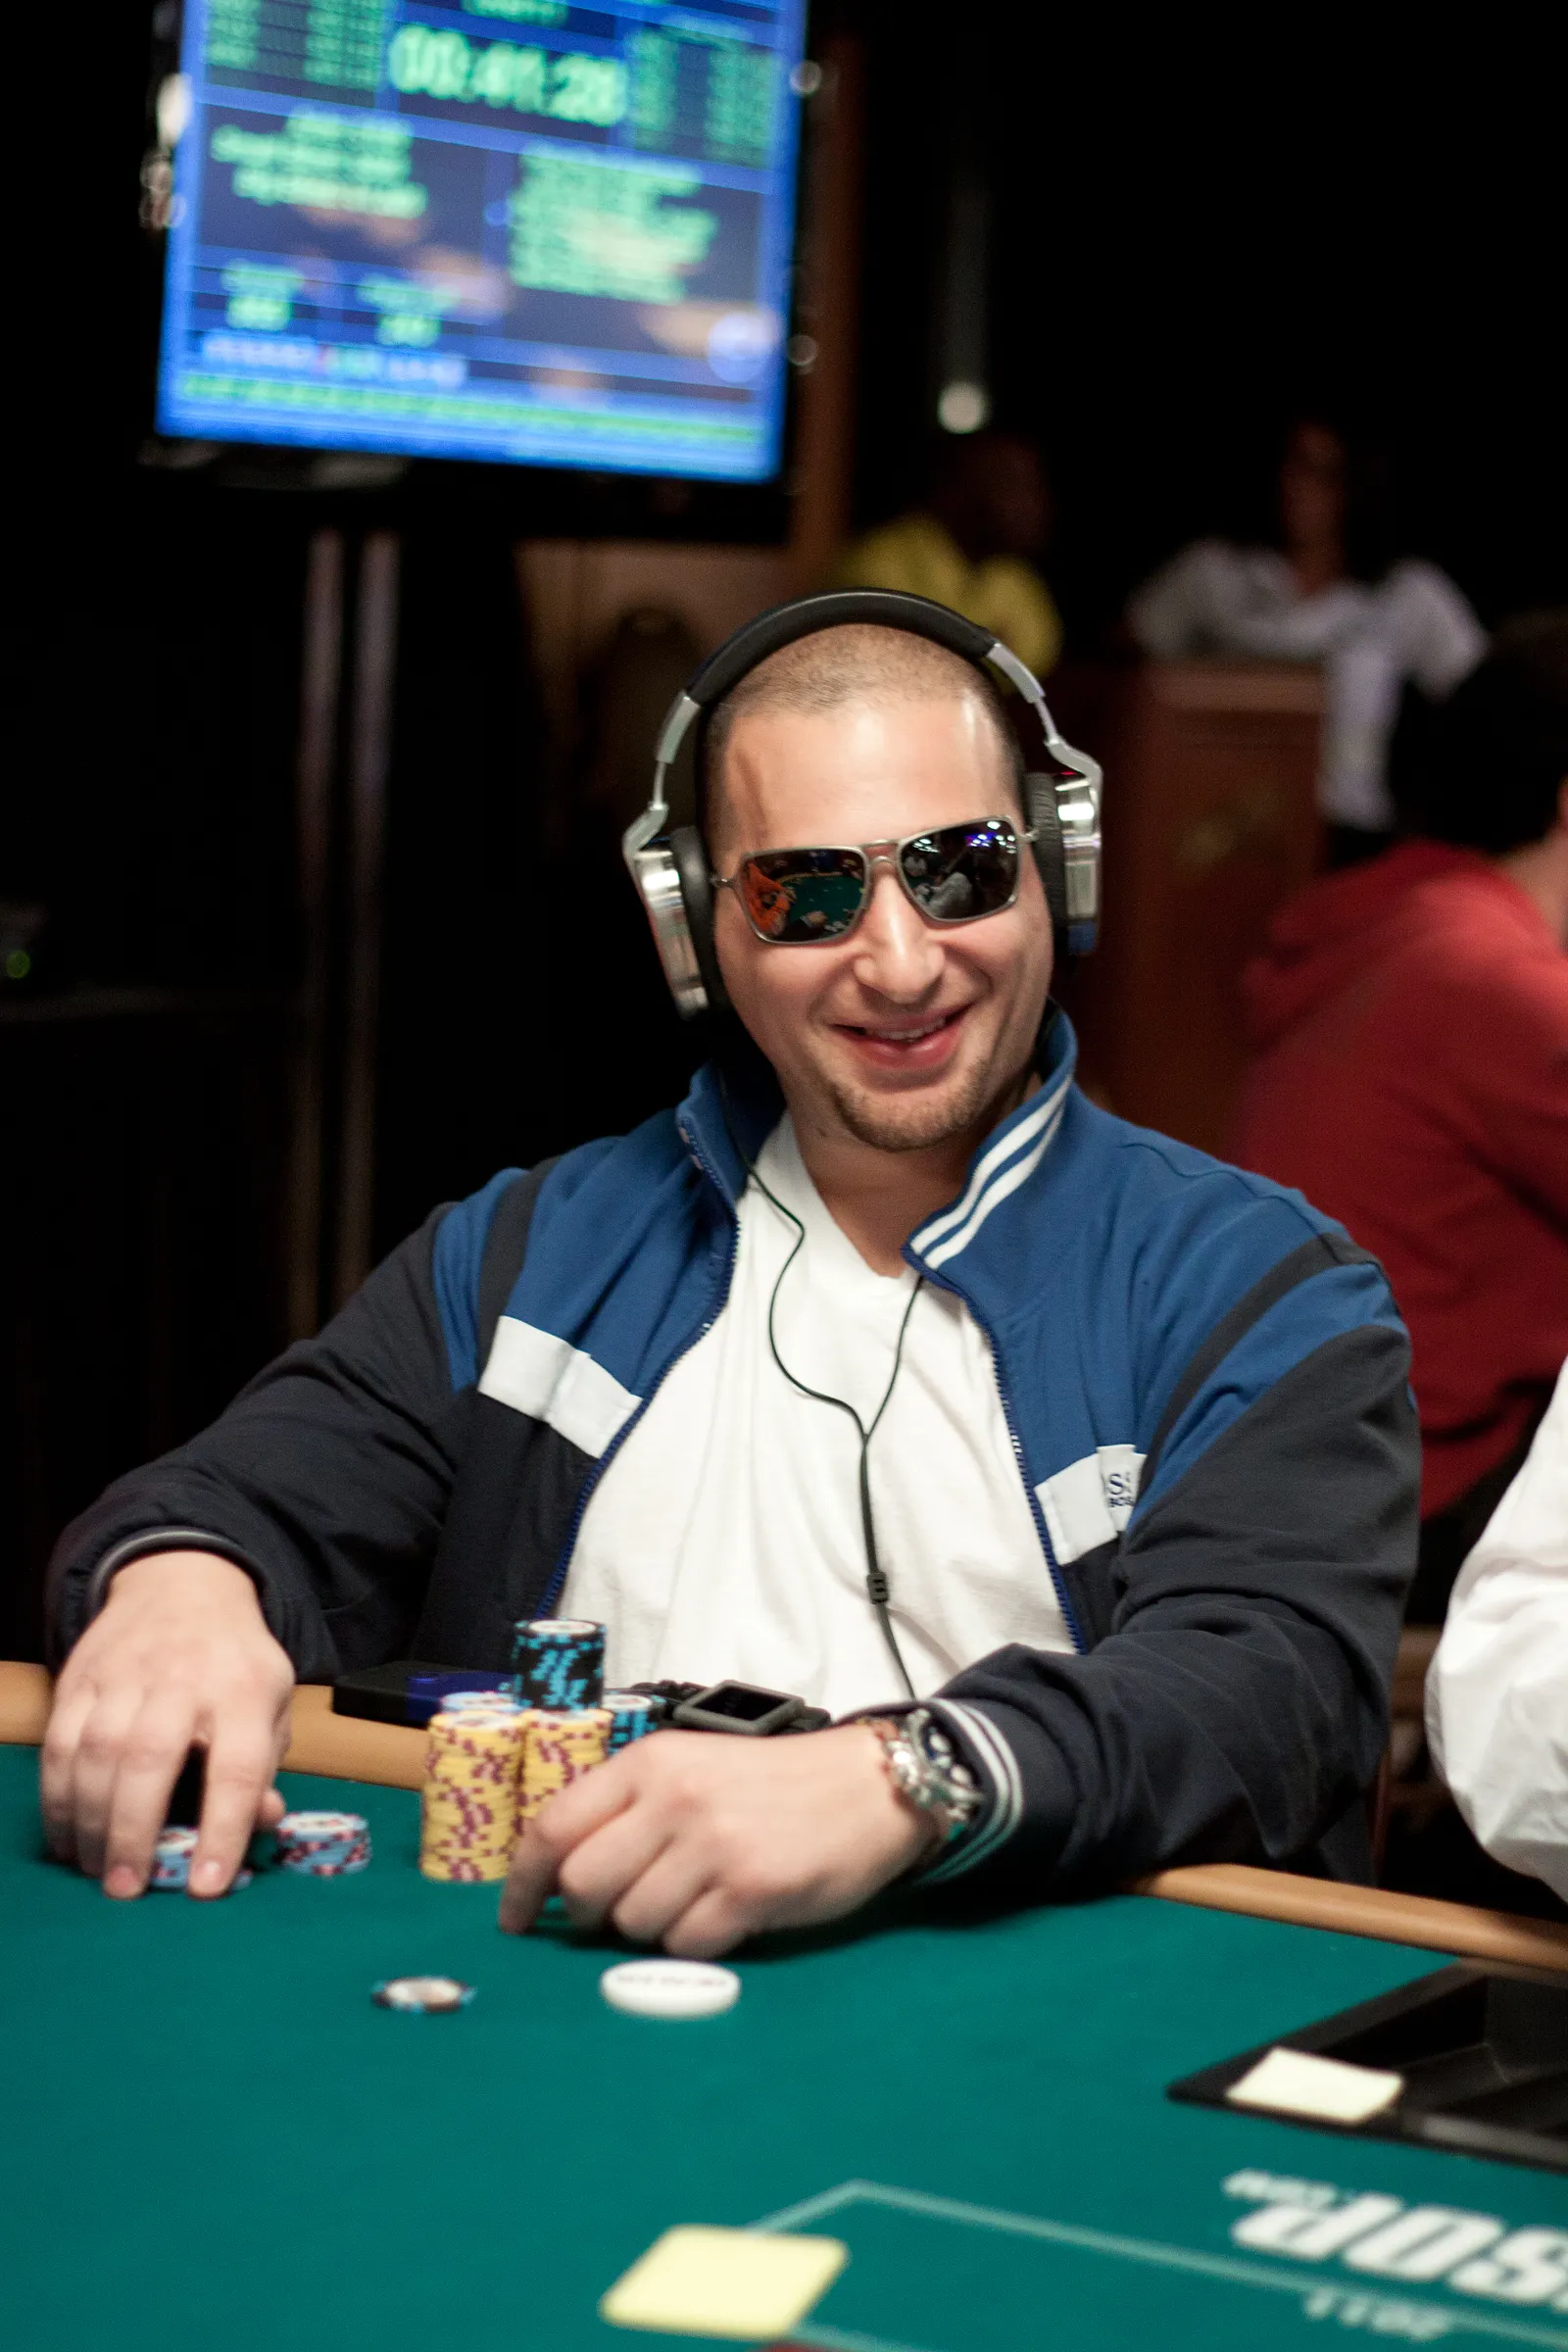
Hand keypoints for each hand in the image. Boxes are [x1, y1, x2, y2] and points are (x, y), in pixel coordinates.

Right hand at [41, 1552, 293, 1899]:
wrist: (183, 1586)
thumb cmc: (233, 1664)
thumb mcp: (271, 1704)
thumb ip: (266, 1767)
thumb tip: (260, 1825)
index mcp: (245, 1692)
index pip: (239, 1768)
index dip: (223, 1829)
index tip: (205, 1886)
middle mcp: (184, 1680)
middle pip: (152, 1758)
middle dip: (134, 1832)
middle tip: (128, 1889)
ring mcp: (126, 1676)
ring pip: (97, 1753)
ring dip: (90, 1822)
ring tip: (96, 1871)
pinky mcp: (82, 1678)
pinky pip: (61, 1744)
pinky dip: (58, 1798)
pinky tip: (66, 1836)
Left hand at [498, 1724, 934, 1957]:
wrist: (868, 1786)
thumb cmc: (772, 1784)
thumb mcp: (692, 1769)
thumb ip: (630, 1810)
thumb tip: (561, 1880)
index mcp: (650, 1764)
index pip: (554, 1826)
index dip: (523, 1884)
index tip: (516, 1920)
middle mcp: (674, 1799)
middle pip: (583, 1885)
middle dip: (589, 1915)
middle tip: (617, 1915)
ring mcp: (713, 1844)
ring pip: (633, 1923)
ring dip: (651, 1929)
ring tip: (691, 1903)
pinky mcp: (751, 1888)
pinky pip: (687, 1944)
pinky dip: (695, 1944)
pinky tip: (724, 1917)